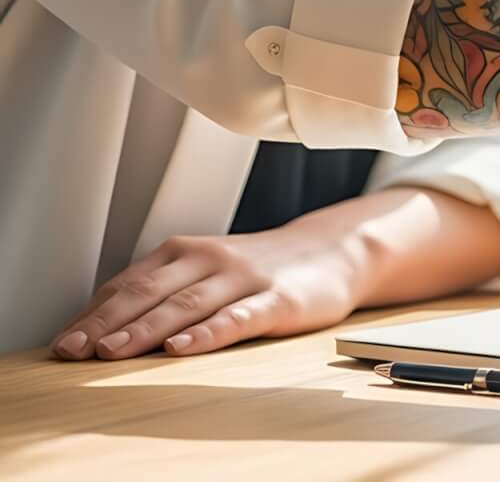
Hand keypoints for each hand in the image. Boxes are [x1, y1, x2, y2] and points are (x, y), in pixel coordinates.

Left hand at [50, 222, 368, 360]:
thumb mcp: (206, 269)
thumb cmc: (259, 269)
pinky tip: (183, 347)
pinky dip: (207, 332)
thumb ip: (162, 290)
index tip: (63, 344)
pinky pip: (238, 317)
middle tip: (74, 351)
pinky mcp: (278, 300)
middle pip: (150, 293)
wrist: (334, 251)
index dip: (93, 315)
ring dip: (146, 329)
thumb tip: (100, 327)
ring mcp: (246, 278)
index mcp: (187, 251)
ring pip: (187, 304)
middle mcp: (212, 259)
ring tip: (113, 351)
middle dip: (107, 323)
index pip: (129, 284)